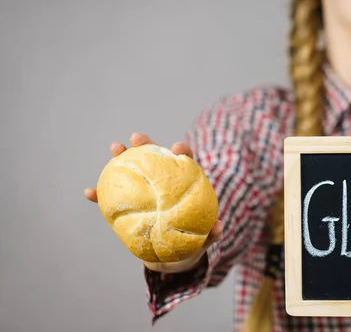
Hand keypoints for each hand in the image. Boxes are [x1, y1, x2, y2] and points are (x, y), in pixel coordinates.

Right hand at [84, 132, 223, 272]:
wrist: (172, 256)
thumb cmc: (192, 240)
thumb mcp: (203, 238)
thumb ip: (212, 234)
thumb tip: (218, 227)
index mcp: (182, 183)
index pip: (184, 161)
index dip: (182, 151)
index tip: (178, 148)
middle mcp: (161, 182)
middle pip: (155, 157)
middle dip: (146, 143)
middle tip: (137, 138)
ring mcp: (142, 192)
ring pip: (131, 170)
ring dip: (121, 156)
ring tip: (114, 148)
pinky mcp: (126, 207)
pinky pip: (110, 198)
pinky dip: (99, 195)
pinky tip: (89, 193)